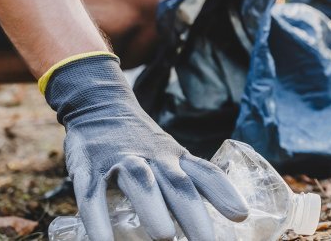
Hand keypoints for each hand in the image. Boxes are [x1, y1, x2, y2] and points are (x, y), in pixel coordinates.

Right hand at [43, 54, 248, 240]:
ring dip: (154, 209)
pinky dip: (97, 219)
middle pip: (177, 183)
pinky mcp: (89, 166)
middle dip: (193, 213)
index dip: (224, 193)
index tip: (241, 216)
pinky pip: (92, 194)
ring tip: (165, 238)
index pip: (205, 172)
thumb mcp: (169, 154)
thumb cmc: (140, 140)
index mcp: (175, 156)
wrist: (98, 103)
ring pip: (141, 182)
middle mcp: (153, 157)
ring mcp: (120, 160)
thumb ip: (188, 180)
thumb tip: (224, 210)